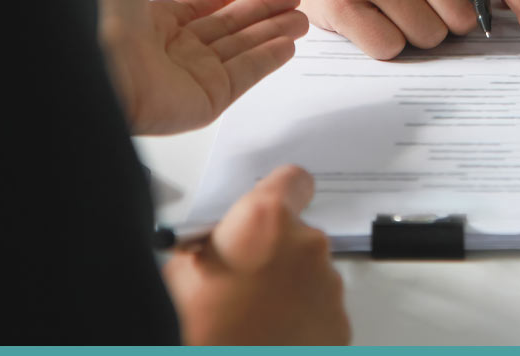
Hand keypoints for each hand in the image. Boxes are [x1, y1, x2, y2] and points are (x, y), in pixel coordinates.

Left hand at [89, 0, 308, 134]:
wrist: (97, 70)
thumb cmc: (101, 24)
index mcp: (152, 23)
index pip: (200, 9)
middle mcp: (174, 51)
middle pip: (230, 28)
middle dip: (263, 12)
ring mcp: (192, 76)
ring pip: (244, 49)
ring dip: (274, 33)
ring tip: (301, 19)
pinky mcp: (208, 99)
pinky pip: (245, 74)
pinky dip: (268, 59)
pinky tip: (288, 44)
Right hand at [162, 165, 350, 344]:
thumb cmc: (192, 332)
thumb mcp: (180, 275)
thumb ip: (216, 243)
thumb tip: (227, 241)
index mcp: (264, 223)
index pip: (294, 180)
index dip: (282, 192)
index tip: (276, 204)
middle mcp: (306, 246)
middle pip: (300, 234)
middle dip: (277, 253)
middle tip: (244, 285)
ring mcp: (327, 287)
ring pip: (312, 275)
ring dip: (290, 289)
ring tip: (253, 321)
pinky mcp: (339, 325)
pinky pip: (321, 310)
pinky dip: (302, 322)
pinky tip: (272, 339)